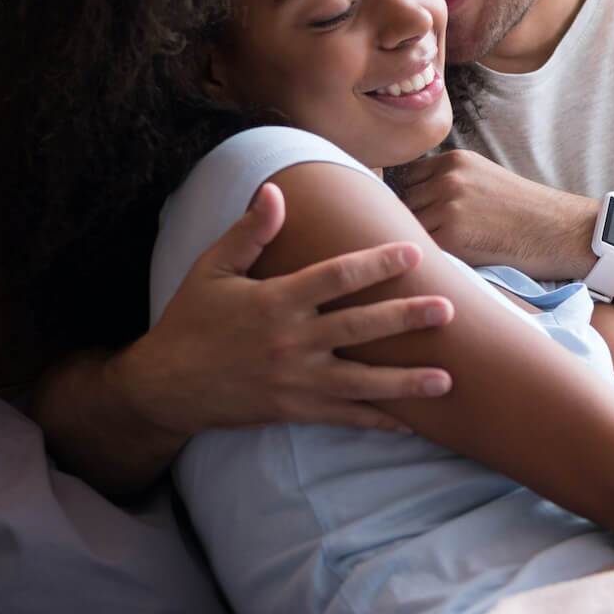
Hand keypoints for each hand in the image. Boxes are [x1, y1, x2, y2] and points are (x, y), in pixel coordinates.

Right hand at [110, 181, 454, 437]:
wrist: (165, 386)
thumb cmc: (191, 320)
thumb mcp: (212, 269)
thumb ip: (249, 232)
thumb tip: (274, 191)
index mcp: (276, 300)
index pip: (335, 276)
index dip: (376, 263)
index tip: (412, 251)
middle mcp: (291, 341)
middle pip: (359, 327)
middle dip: (406, 318)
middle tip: (448, 308)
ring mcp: (295, 379)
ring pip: (361, 380)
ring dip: (406, 381)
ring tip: (447, 378)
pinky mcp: (294, 409)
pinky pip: (343, 416)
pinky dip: (377, 420)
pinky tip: (410, 422)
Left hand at [395, 149, 597, 277]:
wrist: (560, 230)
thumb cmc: (526, 212)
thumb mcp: (485, 179)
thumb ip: (450, 183)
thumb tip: (412, 203)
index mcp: (454, 160)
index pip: (407, 178)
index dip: (411, 201)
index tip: (420, 218)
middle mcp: (447, 177)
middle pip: (401, 202)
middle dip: (409, 222)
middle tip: (423, 242)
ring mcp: (447, 205)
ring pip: (407, 226)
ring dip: (414, 241)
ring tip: (430, 256)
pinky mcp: (451, 235)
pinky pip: (421, 248)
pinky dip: (425, 258)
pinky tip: (438, 264)